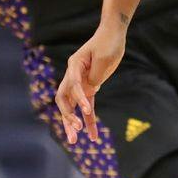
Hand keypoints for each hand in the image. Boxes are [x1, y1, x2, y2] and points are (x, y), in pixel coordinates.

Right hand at [54, 24, 127, 144]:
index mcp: (74, 65)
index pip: (73, 85)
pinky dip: (90, 121)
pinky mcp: (90, 89)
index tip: (87, 110)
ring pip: (72, 108)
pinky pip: (87, 108)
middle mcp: (72, 76)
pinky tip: (93, 137)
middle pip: (64, 100)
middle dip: (67, 117)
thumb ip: (95, 75)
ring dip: (72, 124)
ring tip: (74, 142)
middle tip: (75, 131)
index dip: (79, 99)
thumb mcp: (105, 58)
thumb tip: (90, 89)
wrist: (113, 35)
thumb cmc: (108, 43)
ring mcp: (80, 84)